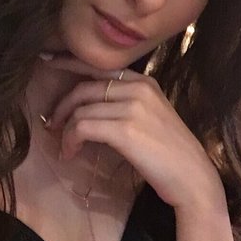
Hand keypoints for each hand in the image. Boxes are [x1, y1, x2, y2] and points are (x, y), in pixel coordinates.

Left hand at [41, 55, 223, 209]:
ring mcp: (132, 107)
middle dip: (62, 105)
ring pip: (81, 110)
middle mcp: (138, 88)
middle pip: (84, 87)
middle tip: (53, 124)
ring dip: (66, 130)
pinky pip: (83, 127)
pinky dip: (71, 140)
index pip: (99, 66)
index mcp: (144, 82)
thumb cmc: (170, 154)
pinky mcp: (125, 130)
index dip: (69, 63)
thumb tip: (88, 108)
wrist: (193, 178)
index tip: (48, 62)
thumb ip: (125, 104)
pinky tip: (71, 153)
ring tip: (66, 147)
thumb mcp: (150, 117)